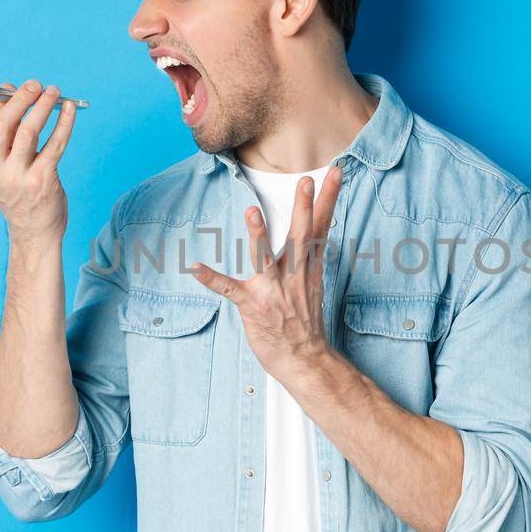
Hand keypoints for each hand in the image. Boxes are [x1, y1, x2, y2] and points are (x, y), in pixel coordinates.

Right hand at [0, 78, 78, 244]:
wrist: (33, 230)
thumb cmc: (16, 188)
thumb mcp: (0, 162)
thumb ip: (2, 127)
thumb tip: (6, 89)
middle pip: (2, 125)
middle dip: (19, 99)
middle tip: (34, 84)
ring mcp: (18, 177)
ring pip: (30, 131)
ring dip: (43, 106)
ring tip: (53, 91)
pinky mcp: (43, 181)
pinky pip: (55, 144)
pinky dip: (64, 123)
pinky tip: (69, 109)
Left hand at [187, 165, 342, 380]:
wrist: (305, 358)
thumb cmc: (304, 320)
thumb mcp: (314, 281)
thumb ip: (310, 253)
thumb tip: (316, 228)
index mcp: (307, 266)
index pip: (321, 225)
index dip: (327, 198)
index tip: (334, 172)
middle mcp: (293, 274)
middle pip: (300, 235)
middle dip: (304, 208)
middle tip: (305, 181)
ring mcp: (272, 290)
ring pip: (265, 258)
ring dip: (258, 236)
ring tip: (252, 213)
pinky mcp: (252, 305)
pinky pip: (229, 289)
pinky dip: (212, 279)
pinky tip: (196, 269)